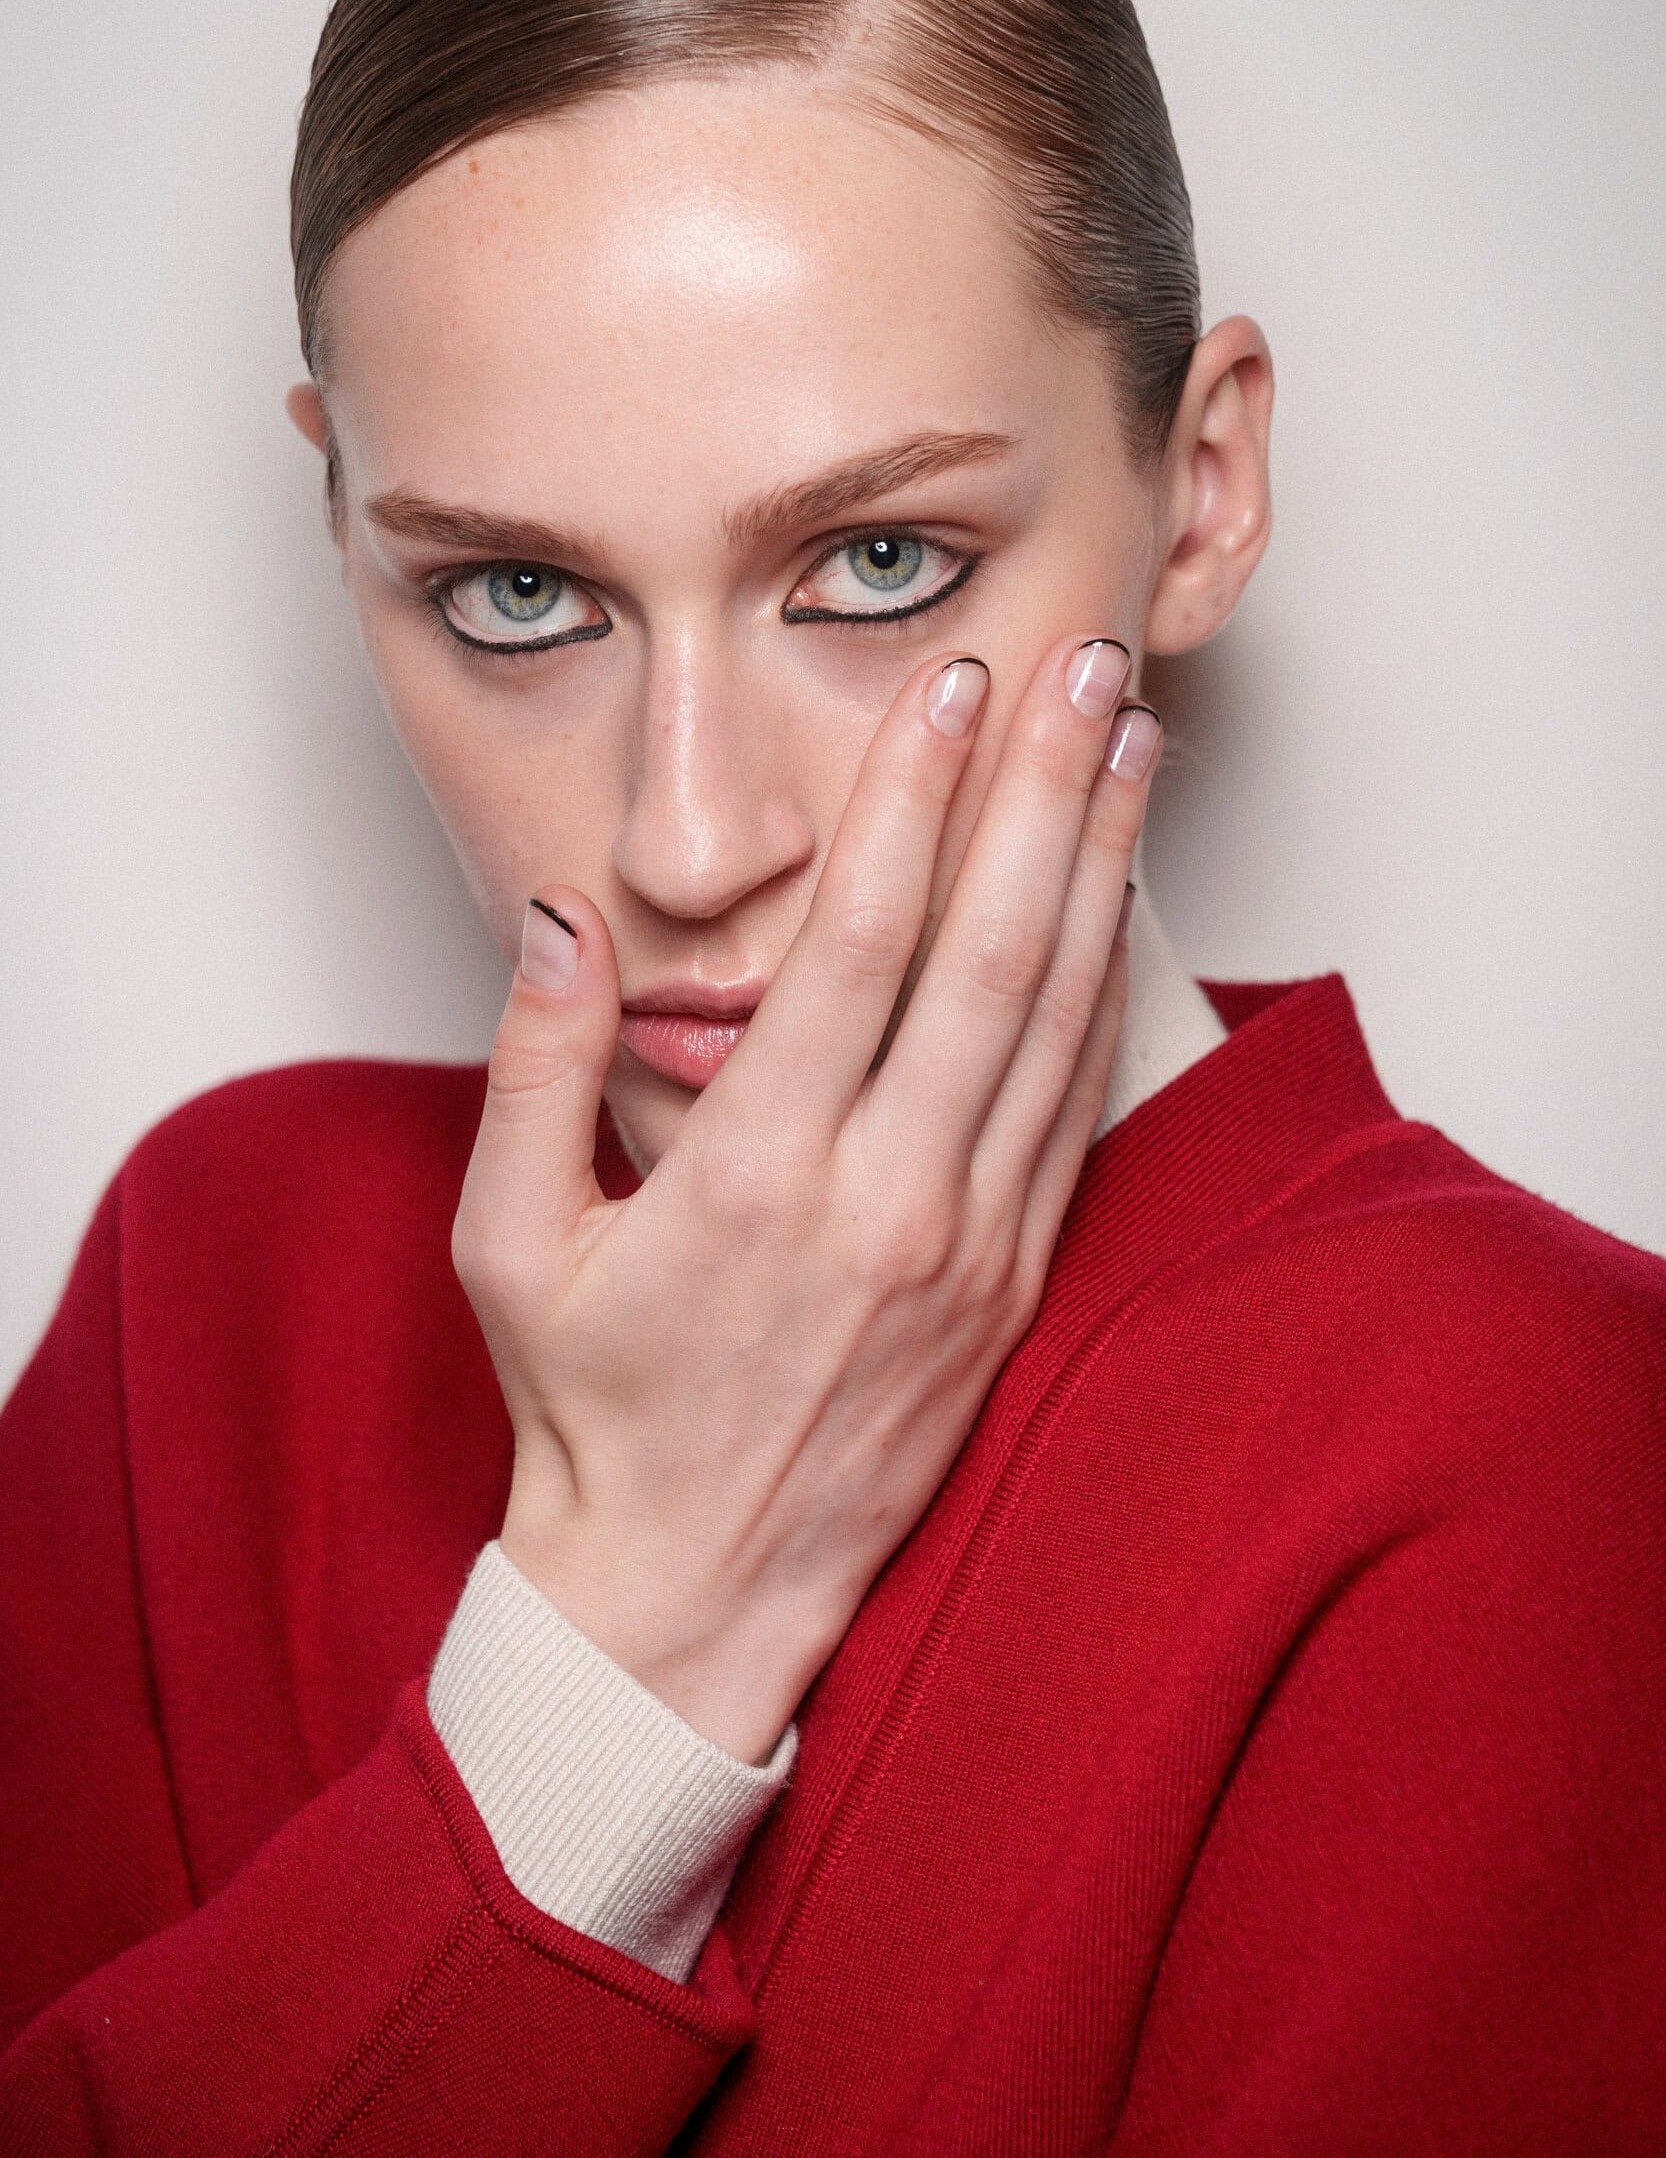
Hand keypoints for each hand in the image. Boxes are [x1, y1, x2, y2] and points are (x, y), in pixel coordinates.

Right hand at [451, 636, 1160, 1763]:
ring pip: (1058, 1021)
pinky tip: (1121, 900)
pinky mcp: (1014, 1282)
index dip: (915, 798)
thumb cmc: (591, 1415)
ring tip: (1132, 743)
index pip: (860, 942)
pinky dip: (1107, 992)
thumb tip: (562, 918)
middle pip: (992, 953)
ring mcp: (970, 1246)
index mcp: (757, 1178)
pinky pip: (1077, 1110)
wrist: (695, 1598)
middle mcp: (887, 1201)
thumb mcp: (509, 1246)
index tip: (951, 684)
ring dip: (1100, 870)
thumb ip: (533, 1070)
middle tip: (1085, 660)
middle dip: (1046, 790)